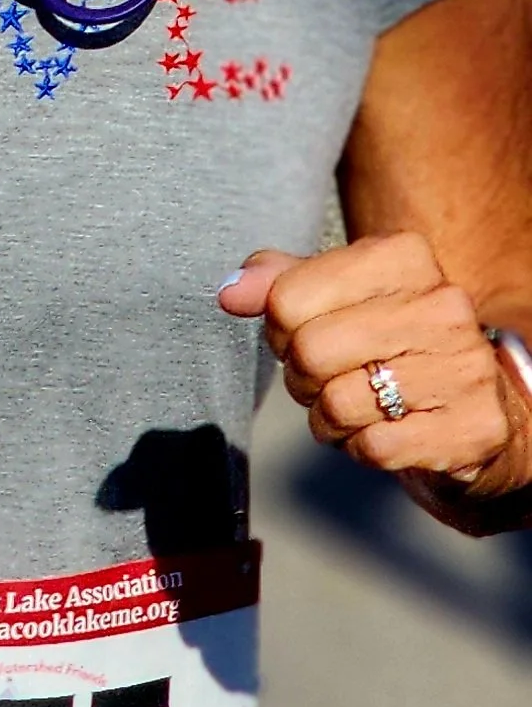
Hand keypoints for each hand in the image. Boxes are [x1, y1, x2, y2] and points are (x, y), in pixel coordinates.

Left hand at [219, 232, 531, 496]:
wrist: (475, 408)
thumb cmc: (392, 346)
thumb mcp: (336, 297)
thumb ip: (279, 283)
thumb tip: (230, 290)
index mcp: (403, 256)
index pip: (287, 298)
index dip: (281, 331)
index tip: (305, 336)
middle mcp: (444, 305)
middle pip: (309, 351)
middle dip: (302, 379)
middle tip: (326, 381)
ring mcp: (466, 366)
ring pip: (340, 404)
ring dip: (330, 419)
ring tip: (356, 408)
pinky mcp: (475, 427)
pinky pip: (376, 447)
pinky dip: (363, 449)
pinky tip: (386, 431)